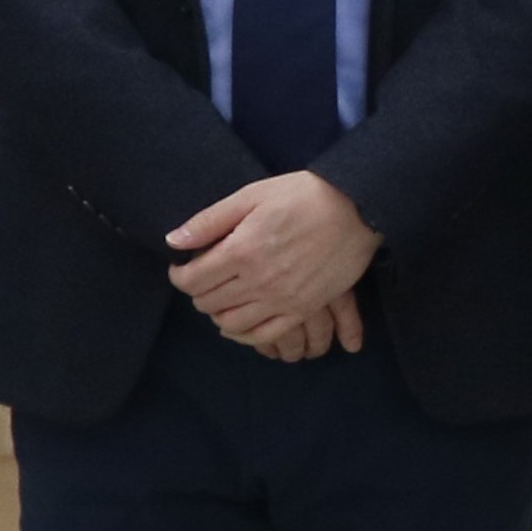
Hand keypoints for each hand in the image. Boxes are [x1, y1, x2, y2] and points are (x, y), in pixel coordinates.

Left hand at [168, 171, 376, 353]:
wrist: (357, 208)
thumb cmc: (304, 195)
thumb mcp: (252, 195)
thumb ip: (210, 220)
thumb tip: (173, 241)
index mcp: (242, 250)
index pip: (192, 280)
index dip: (180, 275)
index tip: (183, 267)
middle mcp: (258, 281)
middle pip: (208, 303)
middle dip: (198, 292)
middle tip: (204, 279)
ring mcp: (282, 299)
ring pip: (231, 323)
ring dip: (218, 313)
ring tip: (223, 298)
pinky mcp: (303, 309)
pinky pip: (264, 335)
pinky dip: (245, 334)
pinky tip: (241, 321)